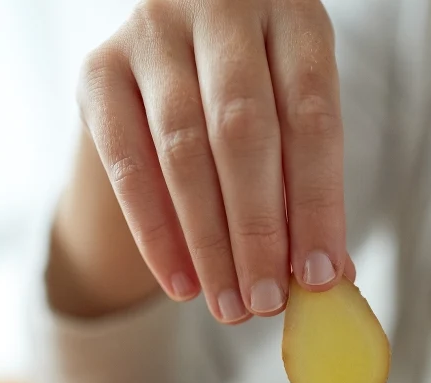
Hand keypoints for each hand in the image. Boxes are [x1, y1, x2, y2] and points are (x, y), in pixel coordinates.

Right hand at [60, 0, 352, 321]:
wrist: (182, 46)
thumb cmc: (261, 93)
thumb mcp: (298, 120)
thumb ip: (312, 190)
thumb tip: (330, 279)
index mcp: (292, 15)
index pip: (312, 117)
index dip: (317, 204)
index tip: (320, 277)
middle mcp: (220, 9)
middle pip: (242, 132)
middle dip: (257, 231)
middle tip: (267, 302)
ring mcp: (153, 33)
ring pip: (182, 150)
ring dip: (208, 242)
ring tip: (230, 305)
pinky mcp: (99, 67)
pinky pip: (125, 163)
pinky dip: (155, 232)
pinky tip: (181, 282)